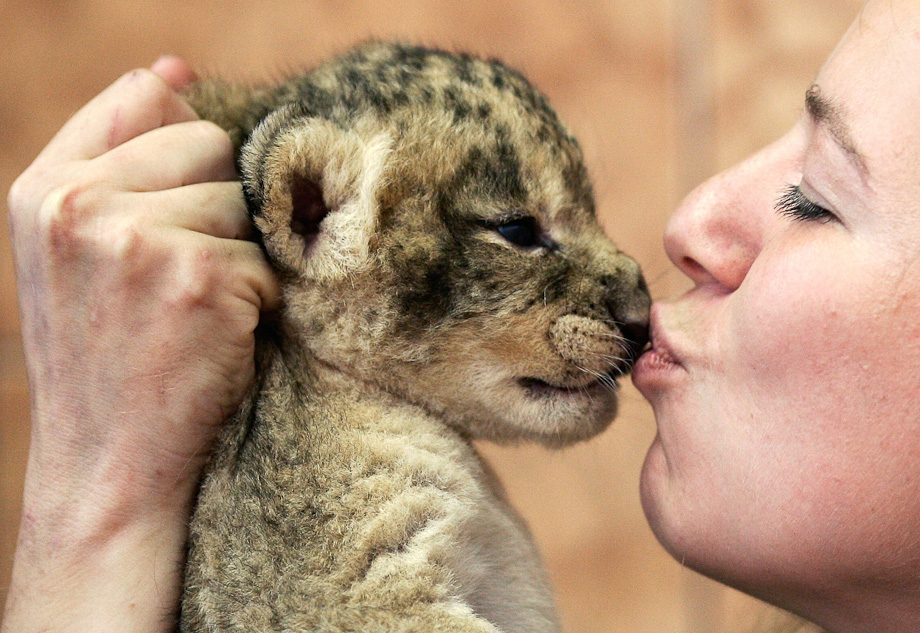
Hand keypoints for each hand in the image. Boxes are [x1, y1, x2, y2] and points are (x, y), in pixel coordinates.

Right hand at [2, 57, 279, 632]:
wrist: (110, 464)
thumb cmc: (107, 355)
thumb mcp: (82, 251)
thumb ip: (120, 155)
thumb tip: (174, 68)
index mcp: (44, 190)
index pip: (141, 98)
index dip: (182, 138)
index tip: (188, 187)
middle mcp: (82, 205)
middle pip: (210, 144)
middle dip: (219, 204)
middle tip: (186, 274)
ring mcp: (138, 239)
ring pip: (245, 200)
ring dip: (241, 252)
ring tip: (196, 309)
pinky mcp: (199, 278)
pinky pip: (269, 255)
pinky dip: (261, 295)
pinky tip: (218, 335)